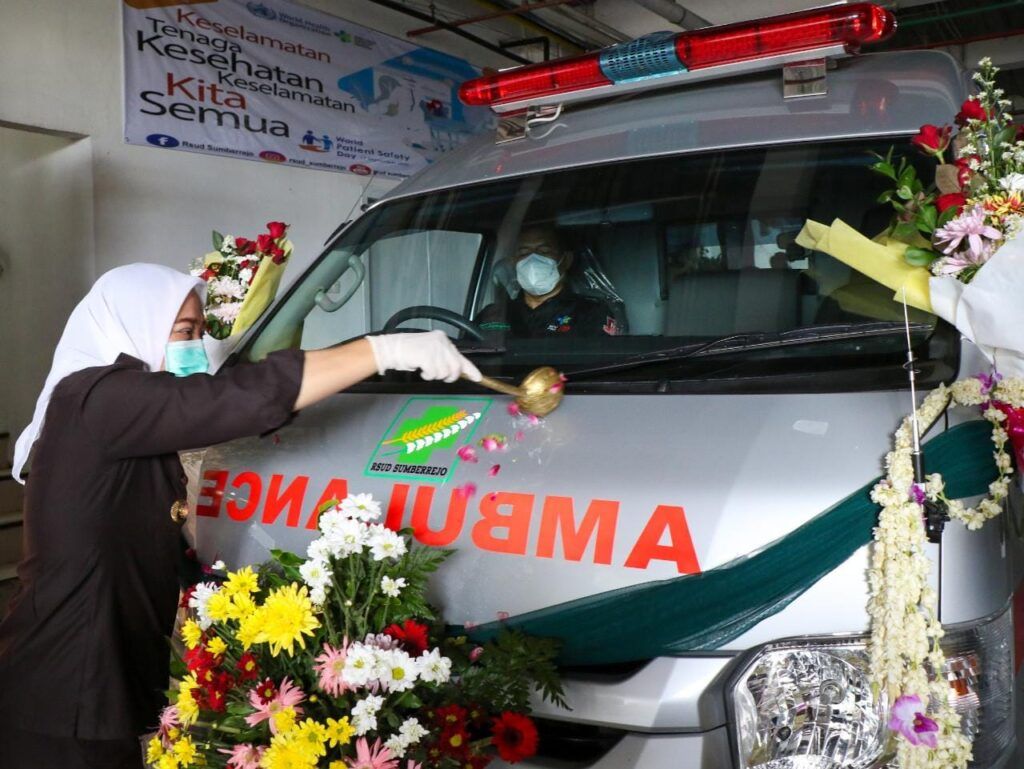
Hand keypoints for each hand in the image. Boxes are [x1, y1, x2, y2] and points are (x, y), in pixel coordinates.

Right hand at [366, 330, 481, 382]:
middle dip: (449, 376)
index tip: (478, 378)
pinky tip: (420, 369)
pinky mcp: (427, 355)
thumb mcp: (430, 352)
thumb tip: (458, 371)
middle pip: (456, 366)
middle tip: (439, 376)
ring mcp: (434, 348)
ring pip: (444, 372)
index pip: (461, 356)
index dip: (470, 369)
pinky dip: (427, 376)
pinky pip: (433, 374)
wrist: (391, 348)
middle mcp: (441, 341)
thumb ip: (444, 359)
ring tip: (425, 368)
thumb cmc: (409, 352)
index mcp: (443, 339)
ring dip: (435, 375)